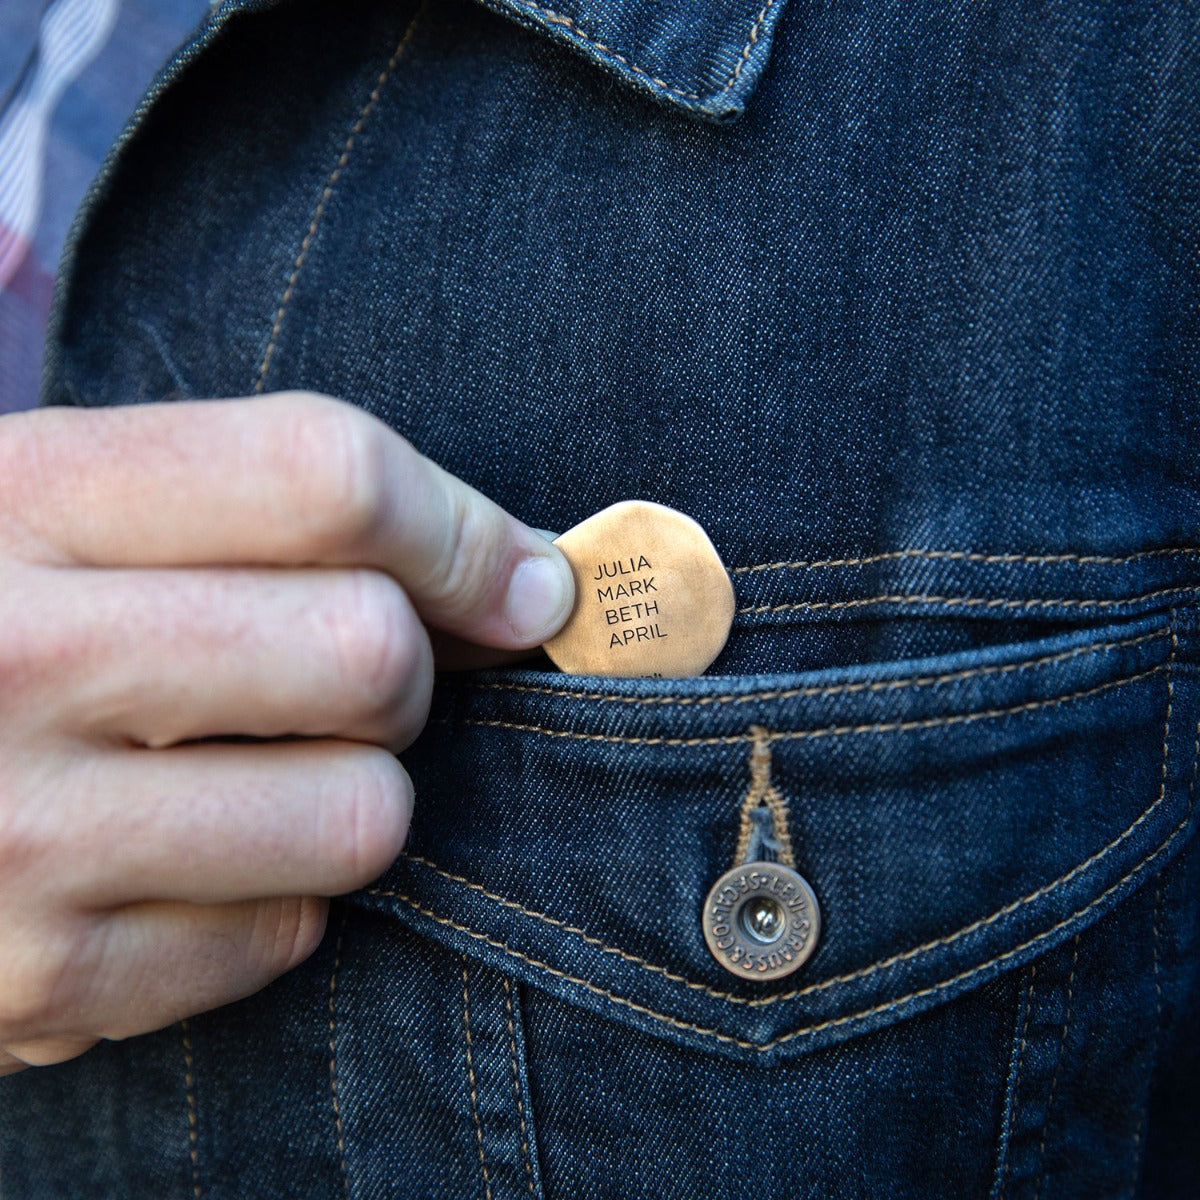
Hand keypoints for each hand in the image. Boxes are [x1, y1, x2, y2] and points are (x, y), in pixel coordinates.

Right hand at [0, 391, 573, 1073]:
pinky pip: (292, 934)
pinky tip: (190, 857)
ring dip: (352, 789)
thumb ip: (280, 504)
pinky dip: (281, 896)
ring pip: (363, 815)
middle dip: (404, 667)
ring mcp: (15, 838)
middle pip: (373, 655)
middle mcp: (8, 659)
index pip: (328, 476)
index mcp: (24, 494)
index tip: (515, 575)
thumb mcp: (76, 505)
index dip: (461, 528)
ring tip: (259, 766)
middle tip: (340, 674)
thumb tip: (530, 578)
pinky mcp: (41, 985)